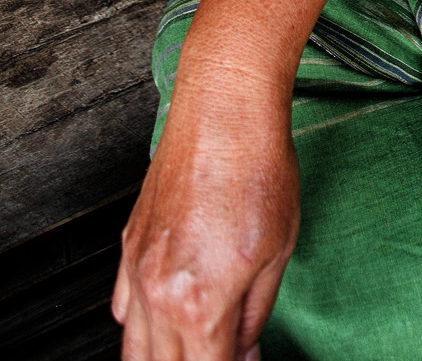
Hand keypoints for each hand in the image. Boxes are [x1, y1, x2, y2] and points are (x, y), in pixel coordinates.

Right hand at [114, 85, 298, 359]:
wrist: (224, 109)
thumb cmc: (257, 167)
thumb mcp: (278, 251)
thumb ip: (255, 315)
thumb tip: (246, 350)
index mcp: (199, 304)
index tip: (245, 360)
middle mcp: (157, 294)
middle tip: (226, 349)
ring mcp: (136, 269)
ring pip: (134, 347)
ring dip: (166, 354)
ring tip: (200, 342)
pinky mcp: (130, 244)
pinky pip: (122, 308)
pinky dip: (142, 324)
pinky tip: (171, 314)